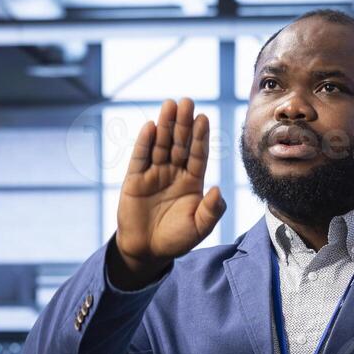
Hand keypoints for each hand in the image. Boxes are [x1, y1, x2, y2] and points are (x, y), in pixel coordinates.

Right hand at [112, 97, 224, 288]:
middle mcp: (174, 173)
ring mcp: (154, 174)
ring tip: (169, 106)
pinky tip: (150, 127)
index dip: (200, 137)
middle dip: (183, 123)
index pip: (198, 154)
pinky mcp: (135, 180)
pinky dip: (144, 143)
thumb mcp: (199, 228)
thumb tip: (218, 190)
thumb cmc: (176, 239)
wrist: (146, 251)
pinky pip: (140, 158)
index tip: (204, 118)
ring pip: (161, 146)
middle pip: (180, 144)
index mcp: (192, 181)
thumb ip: (211, 210)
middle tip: (187, 101)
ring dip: (165, 126)